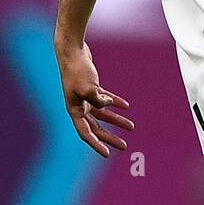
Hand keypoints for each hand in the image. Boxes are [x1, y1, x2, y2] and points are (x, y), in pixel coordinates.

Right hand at [55, 40, 134, 156]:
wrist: (72, 50)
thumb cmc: (77, 69)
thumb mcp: (88, 87)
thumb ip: (99, 99)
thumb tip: (109, 105)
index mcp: (74, 110)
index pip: (86, 133)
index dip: (96, 145)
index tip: (107, 154)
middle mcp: (78, 106)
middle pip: (96, 127)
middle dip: (110, 137)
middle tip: (124, 146)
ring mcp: (84, 97)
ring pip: (102, 114)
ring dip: (116, 120)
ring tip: (131, 127)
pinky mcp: (91, 87)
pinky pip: (104, 99)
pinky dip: (115, 103)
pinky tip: (126, 106)